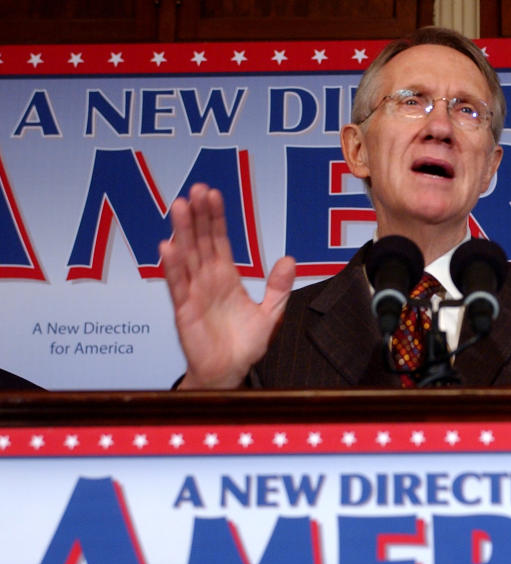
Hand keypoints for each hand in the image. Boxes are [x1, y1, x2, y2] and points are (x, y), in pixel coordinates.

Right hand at [159, 183, 295, 388]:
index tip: (213, 194)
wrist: (230, 372)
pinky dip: (172, 267)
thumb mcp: (270, 314)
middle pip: (200, 241)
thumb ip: (278, 287)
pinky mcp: (184, 311)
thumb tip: (289, 259)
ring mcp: (194, 293)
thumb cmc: (245, 345)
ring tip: (180, 207)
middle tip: (195, 190)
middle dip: (198, 216)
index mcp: (226, 277)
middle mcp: (207, 280)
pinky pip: (177, 286)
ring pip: (187, 257)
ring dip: (182, 233)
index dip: (216, 218)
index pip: (219, 240)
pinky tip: (168, 247)